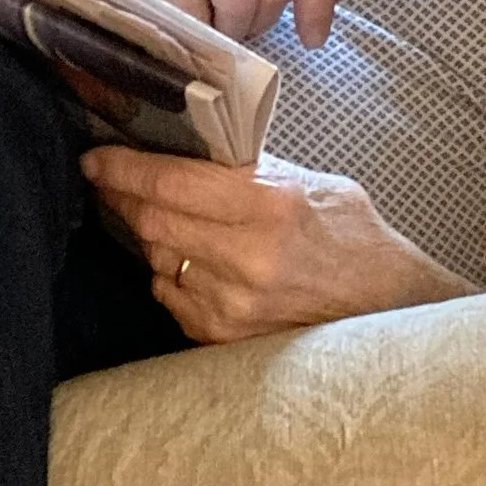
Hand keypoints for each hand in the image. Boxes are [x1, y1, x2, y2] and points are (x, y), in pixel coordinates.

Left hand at [81, 147, 468, 341]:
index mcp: (269, 208)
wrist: (389, 310)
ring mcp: (233, 306)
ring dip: (148, 236)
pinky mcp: (226, 338)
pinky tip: (187, 260)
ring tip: (154, 217)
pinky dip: (169, 273)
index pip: (170, 184)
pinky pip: (171, 297)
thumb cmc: (354, 237)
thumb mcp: (312, 183)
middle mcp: (247, 260)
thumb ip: (251, 169)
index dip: (123, 170)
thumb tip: (190, 147)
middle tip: (108, 181)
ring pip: (156, 260)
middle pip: (152, 224)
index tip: (96, 159)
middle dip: (122, 199)